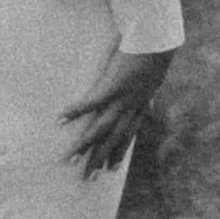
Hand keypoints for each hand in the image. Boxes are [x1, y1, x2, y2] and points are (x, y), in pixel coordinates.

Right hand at [63, 46, 174, 178]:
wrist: (159, 39)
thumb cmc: (156, 52)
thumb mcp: (156, 76)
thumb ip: (151, 90)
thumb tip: (153, 99)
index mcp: (141, 104)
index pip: (128, 135)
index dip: (119, 153)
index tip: (111, 170)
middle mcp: (131, 107)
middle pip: (113, 139)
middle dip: (100, 160)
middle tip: (87, 179)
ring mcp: (121, 99)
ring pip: (101, 128)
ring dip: (85, 145)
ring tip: (70, 160)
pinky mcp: (112, 85)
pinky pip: (90, 103)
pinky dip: (75, 111)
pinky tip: (60, 120)